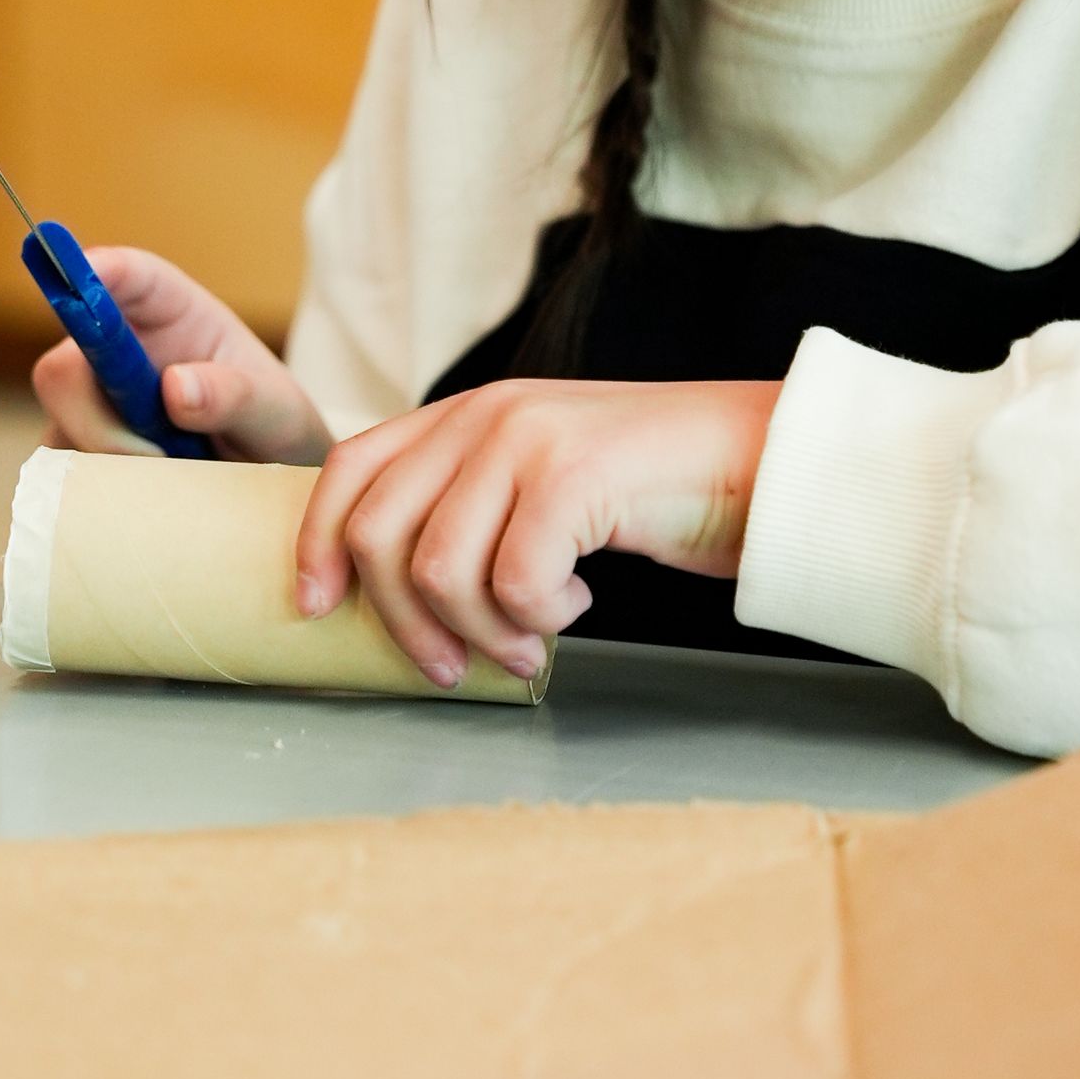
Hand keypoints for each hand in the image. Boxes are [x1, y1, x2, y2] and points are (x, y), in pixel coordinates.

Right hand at [30, 247, 332, 464]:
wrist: (266, 485)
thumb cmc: (273, 429)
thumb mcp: (278, 413)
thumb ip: (237, 395)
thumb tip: (176, 387)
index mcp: (171, 312)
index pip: (128, 277)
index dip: (99, 270)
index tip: (89, 275)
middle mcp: (117, 349)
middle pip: (63, 370)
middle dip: (99, 422)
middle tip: (158, 456)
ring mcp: (90, 403)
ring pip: (59, 432)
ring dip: (111, 464)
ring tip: (178, 473)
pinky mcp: (77, 451)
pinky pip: (62, 478)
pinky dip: (101, 493)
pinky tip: (150, 495)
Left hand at [294, 377, 781, 687]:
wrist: (761, 458)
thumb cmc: (656, 486)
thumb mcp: (544, 479)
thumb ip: (475, 503)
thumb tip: (398, 591)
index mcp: (471, 412)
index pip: (353, 468)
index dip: (317, 541)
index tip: (317, 606)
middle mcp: (487, 414)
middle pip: (380, 535)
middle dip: (404, 622)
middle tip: (453, 665)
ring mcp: (527, 438)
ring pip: (439, 571)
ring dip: (483, 631)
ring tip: (535, 637)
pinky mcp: (571, 476)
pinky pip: (513, 584)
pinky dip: (541, 617)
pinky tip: (581, 602)